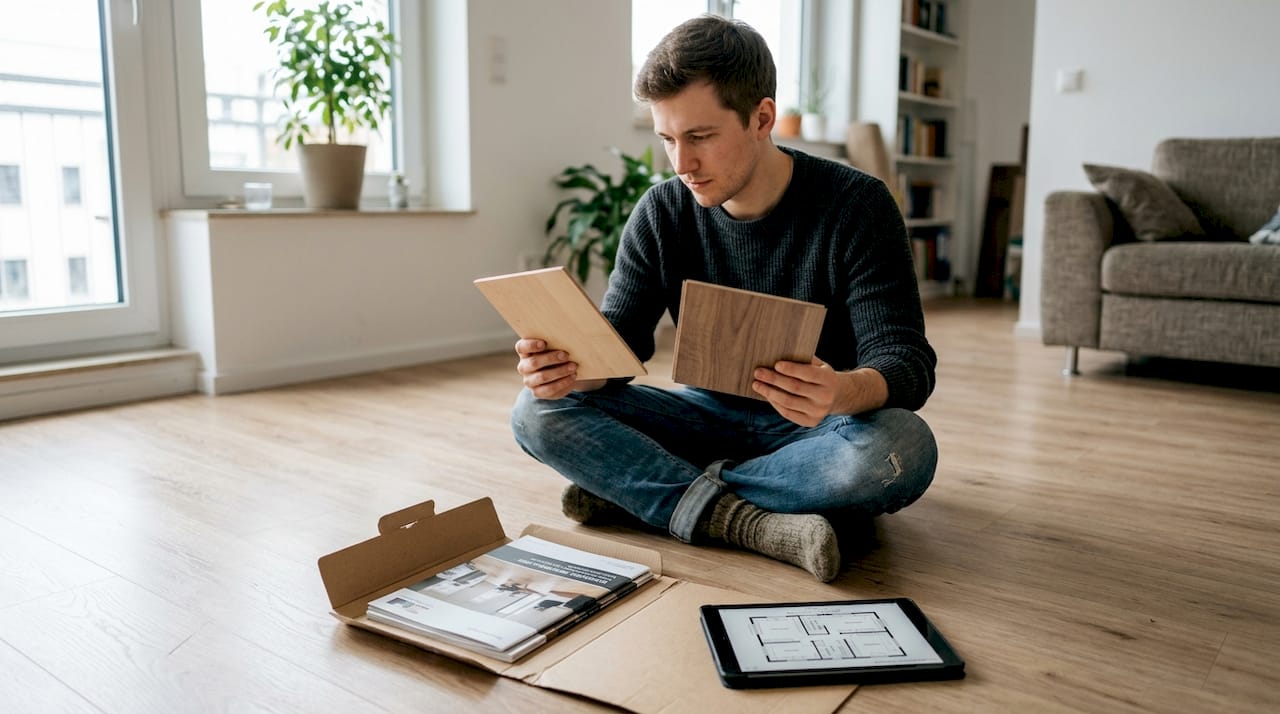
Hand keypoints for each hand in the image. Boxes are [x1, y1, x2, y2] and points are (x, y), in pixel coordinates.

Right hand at [514, 339, 605, 398]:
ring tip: (573, 366)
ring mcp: (530, 380)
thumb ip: (560, 334)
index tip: (544, 343)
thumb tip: (577, 320)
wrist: (564, 369)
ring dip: (559, 371)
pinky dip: (562, 383)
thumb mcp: (559, 342)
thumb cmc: (560, 350)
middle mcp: (524, 366)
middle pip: (533, 363)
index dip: (531, 345)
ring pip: (542, 377)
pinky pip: (548, 390)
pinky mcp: (538, 392)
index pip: (521, 347)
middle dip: (551, 358)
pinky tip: (572, 377)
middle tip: (566, 354)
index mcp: (526, 350)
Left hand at [752, 359, 887, 426]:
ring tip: (757, 384)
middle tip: (758, 372)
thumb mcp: (819, 365)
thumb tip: (779, 353)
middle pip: (795, 388)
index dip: (791, 369)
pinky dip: (775, 403)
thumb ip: (804, 360)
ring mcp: (818, 412)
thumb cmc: (821, 376)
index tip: (776, 364)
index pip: (808, 374)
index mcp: (828, 380)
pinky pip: (788, 413)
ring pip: (788, 402)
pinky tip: (766, 395)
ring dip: (769, 393)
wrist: (838, 396)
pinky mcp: (810, 422)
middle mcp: (825, 397)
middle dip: (774, 379)